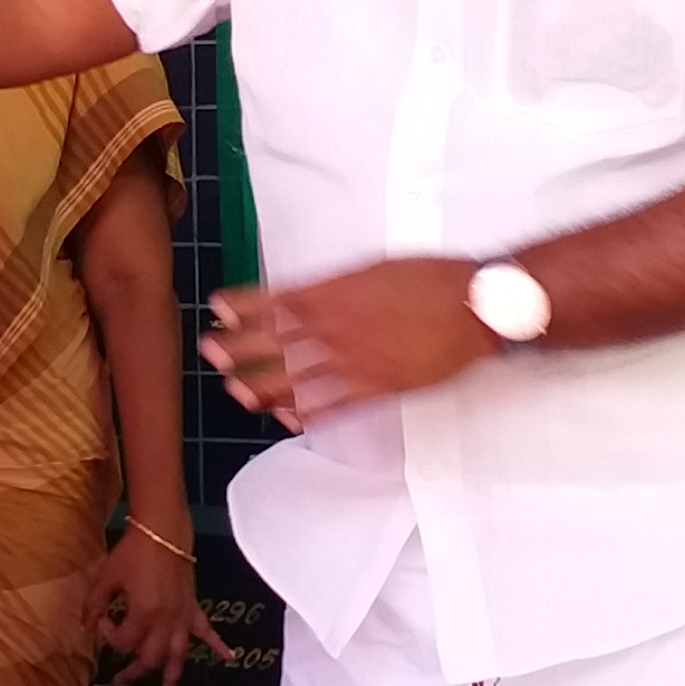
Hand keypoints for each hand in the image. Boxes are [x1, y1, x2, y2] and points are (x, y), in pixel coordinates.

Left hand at [80, 529, 230, 685]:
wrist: (163, 530)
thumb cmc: (134, 551)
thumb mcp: (107, 576)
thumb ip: (95, 604)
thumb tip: (85, 626)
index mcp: (143, 614)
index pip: (122, 641)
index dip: (106, 635)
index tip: (100, 620)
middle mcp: (166, 621)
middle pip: (150, 658)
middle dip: (135, 672)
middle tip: (121, 681)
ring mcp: (182, 616)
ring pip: (179, 655)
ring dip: (172, 678)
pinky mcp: (192, 607)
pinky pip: (207, 630)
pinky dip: (219, 645)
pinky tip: (231, 657)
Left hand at [205, 261, 496, 426]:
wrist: (474, 306)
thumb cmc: (431, 278)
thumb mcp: (376, 267)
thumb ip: (336, 283)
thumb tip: (304, 293)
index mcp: (337, 292)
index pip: (278, 300)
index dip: (244, 306)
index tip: (218, 307)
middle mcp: (338, 328)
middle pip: (278, 340)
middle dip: (240, 346)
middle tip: (210, 352)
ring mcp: (356, 361)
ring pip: (298, 376)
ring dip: (263, 383)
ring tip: (235, 390)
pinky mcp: (378, 388)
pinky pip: (333, 406)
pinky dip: (306, 413)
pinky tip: (285, 418)